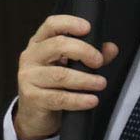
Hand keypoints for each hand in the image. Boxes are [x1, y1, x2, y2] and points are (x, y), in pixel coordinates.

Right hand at [14, 16, 119, 139]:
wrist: (34, 116)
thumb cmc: (52, 86)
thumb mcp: (70, 67)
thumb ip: (90, 57)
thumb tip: (110, 48)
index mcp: (39, 43)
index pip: (51, 25)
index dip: (70, 23)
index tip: (87, 28)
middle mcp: (31, 56)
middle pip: (57, 45)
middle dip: (83, 51)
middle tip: (98, 61)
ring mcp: (28, 77)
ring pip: (60, 74)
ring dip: (85, 79)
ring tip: (101, 83)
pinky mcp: (32, 97)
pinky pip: (59, 98)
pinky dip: (78, 100)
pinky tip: (91, 100)